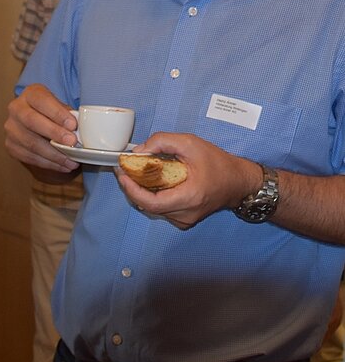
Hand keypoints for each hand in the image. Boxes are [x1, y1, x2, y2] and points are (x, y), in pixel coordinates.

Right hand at [4, 84, 79, 173]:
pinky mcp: (11, 145)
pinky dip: (48, 163)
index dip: (57, 113)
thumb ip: (67, 114)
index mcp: (30, 94)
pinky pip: (29, 157)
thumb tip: (81, 130)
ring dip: (53, 154)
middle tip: (71, 143)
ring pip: (31, 143)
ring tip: (71, 160)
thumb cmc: (50, 112)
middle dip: (54, 133)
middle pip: (32, 121)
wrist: (34, 119)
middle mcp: (16, 109)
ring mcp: (11, 128)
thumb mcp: (59, 105)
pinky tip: (62, 165)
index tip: (73, 124)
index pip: (41, 101)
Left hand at [115, 133, 260, 228]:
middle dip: (133, 187)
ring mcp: (184, 220)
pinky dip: (152, 195)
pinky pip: (161, 209)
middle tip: (125, 169)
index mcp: (188, 198)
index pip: (150, 202)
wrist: (239, 181)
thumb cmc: (218, 163)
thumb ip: (162, 141)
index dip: (131, 189)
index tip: (122, 173)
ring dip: (141, 191)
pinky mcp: (184, 219)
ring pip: (153, 208)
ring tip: (136, 173)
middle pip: (148, 205)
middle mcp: (185, 215)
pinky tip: (150, 182)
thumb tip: (138, 151)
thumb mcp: (190, 143)